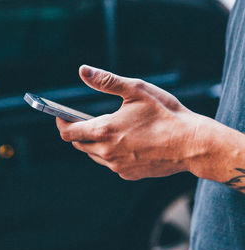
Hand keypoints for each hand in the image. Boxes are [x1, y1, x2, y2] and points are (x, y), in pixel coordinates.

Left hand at [56, 65, 203, 179]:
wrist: (192, 144)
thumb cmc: (166, 114)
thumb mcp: (136, 90)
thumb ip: (106, 81)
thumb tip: (83, 71)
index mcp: (104, 131)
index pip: (68, 132)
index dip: (61, 123)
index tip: (60, 116)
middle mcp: (107, 152)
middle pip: (79, 144)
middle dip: (78, 132)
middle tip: (87, 119)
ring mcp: (117, 166)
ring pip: (94, 155)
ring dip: (94, 143)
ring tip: (109, 129)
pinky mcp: (128, 174)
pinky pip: (110, 163)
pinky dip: (110, 153)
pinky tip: (126, 143)